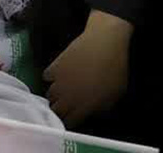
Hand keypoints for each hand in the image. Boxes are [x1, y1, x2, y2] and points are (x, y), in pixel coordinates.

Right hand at [44, 10, 132, 127]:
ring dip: (55, 93)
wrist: (106, 41)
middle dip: (60, 109)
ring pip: (49, 95)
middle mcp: (68, 97)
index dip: (70, 120)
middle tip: (66, 103)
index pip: (69, 122)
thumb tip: (92, 111)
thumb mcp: (115, 93)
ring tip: (62, 88)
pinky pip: (46, 77)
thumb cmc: (116, 67)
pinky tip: (60, 72)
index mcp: (84, 106)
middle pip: (55, 110)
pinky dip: (52, 76)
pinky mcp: (55, 66)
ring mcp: (60, 82)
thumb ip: (101, 107)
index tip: (72, 115)